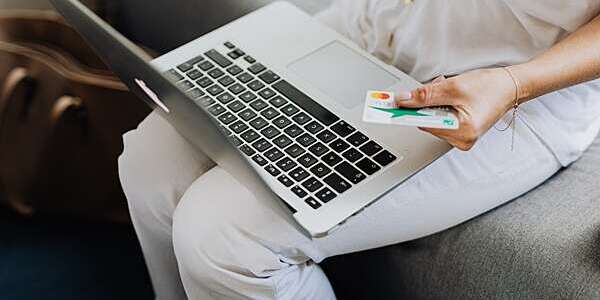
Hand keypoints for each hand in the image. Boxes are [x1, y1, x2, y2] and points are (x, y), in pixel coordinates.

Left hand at [396, 68, 516, 149]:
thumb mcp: (454, 86)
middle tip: (440, 87)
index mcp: (462, 131)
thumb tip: (402, 100)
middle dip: (427, 103)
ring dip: (434, 103)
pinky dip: (441, 106)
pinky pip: (440, 120)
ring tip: (452, 91)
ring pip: (431, 120)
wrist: (510, 87)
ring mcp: (461, 139)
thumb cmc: (489, 86)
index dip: (406, 112)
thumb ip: (425, 95)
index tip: (388, 108)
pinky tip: (453, 97)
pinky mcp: (460, 134)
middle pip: (426, 122)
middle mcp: (461, 140)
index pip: (424, 123)